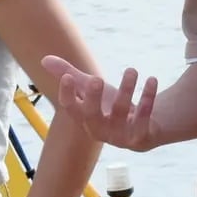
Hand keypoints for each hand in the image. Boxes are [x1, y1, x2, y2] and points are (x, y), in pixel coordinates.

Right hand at [41, 55, 159, 150]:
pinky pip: (144, 118)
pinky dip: (148, 98)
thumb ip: (70, 75)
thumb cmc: (112, 107)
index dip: (67, 94)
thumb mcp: (91, 90)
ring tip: (132, 70)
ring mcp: (119, 136)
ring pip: (120, 112)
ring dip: (126, 89)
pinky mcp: (140, 137)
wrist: (144, 129)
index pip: (70, 108)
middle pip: (92, 116)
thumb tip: (44, 60)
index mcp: (83, 119)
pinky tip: (151, 80)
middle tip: (97, 78)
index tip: (67, 77)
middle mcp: (98, 130)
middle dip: (93, 98)